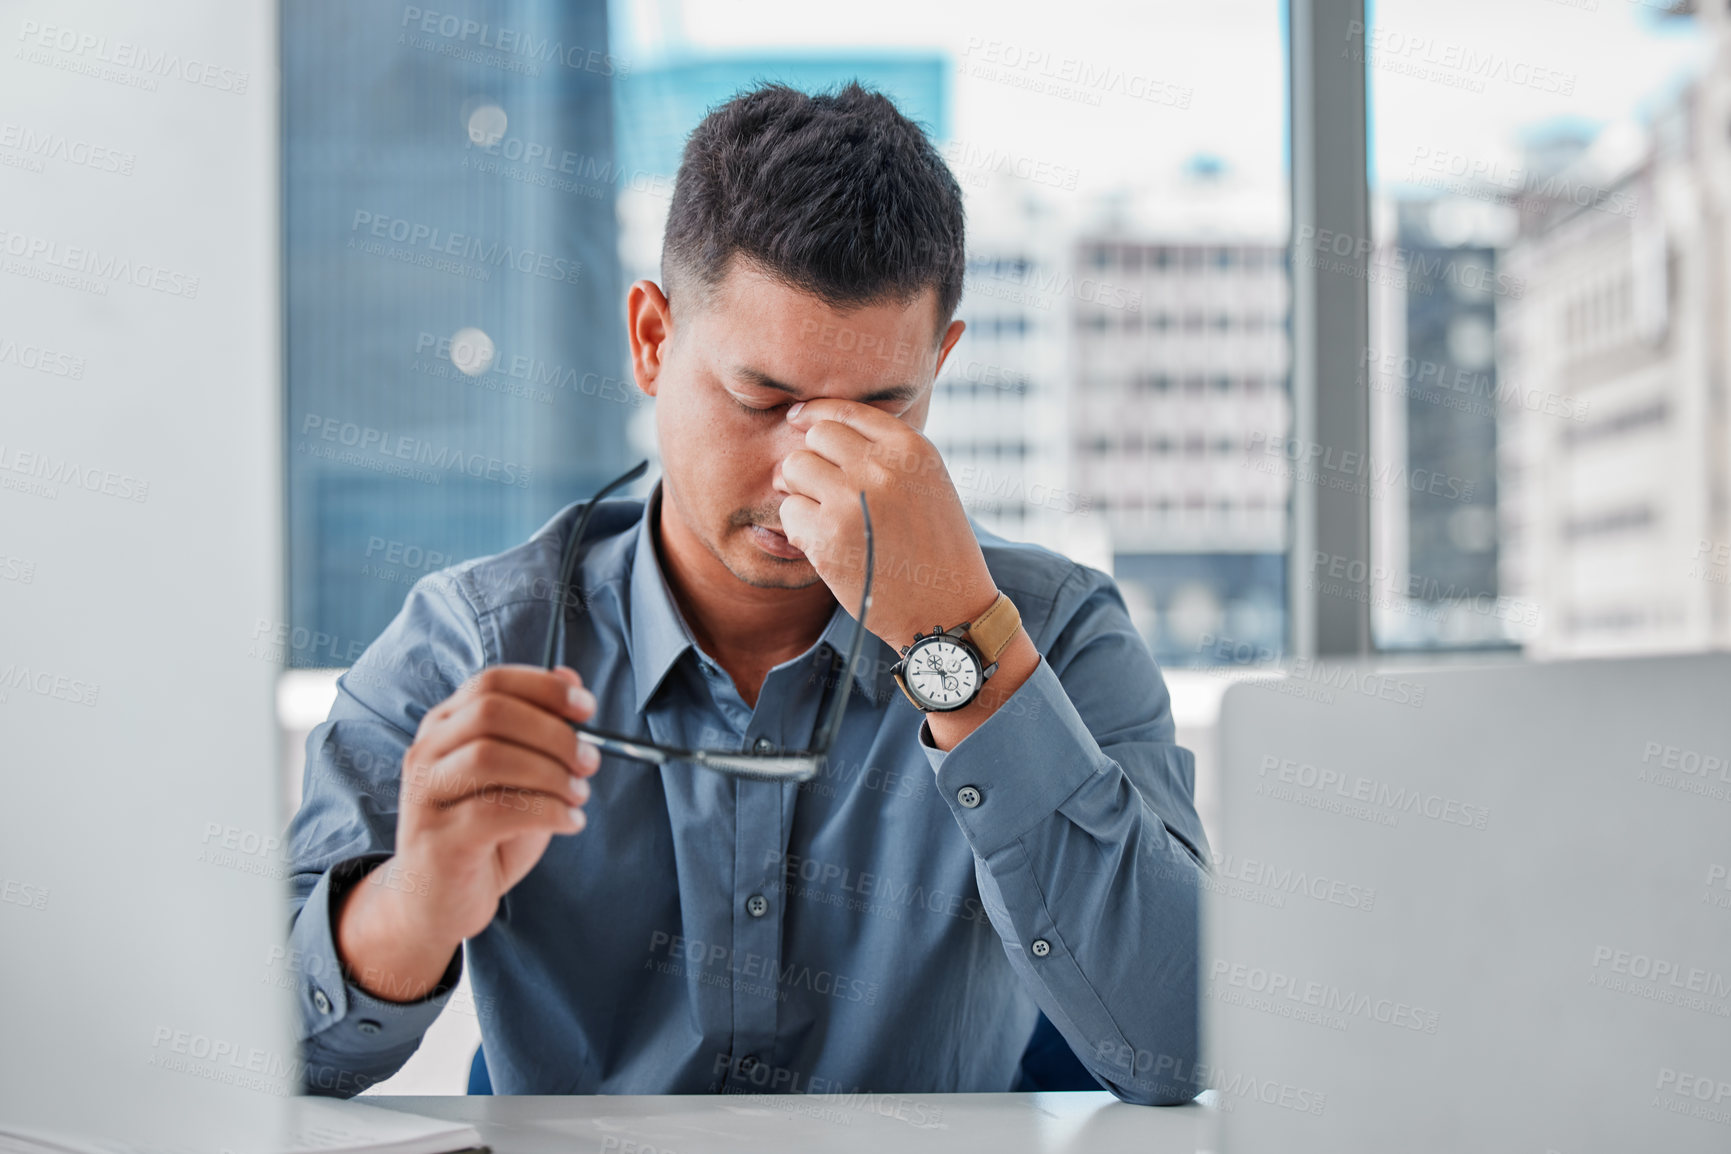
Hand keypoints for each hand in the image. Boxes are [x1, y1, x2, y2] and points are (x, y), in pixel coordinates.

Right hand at [334, 665, 599, 1001]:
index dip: (544, 688)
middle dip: (553, 732)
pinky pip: (496, 810)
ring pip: (490, 756)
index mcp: (446, 726)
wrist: (436, 904)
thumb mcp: (519, 776)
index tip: (586, 708)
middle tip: (589, 761)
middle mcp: (427, 753)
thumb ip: (540, 729)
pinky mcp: (436, 838)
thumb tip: (571, 677)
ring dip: (551, 773)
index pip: (491, 682)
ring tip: (578, 796)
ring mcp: (425, 795)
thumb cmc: (483, 836)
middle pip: (491, 712)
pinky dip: (547, 812)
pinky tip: (569, 823)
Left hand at [774, 398, 998, 649]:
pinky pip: (789, 512)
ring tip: (825, 517)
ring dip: (801, 492)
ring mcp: (851, 500)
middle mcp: (880, 467)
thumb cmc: (937, 546)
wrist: (948, 608)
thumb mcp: (928, 481)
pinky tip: (826, 544)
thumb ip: (885, 451)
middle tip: (822, 489)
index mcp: (910, 448)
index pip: (845, 410)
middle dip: (813, 460)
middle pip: (815, 437)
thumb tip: (815, 426)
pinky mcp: (828, 538)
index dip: (815, 414)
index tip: (799, 421)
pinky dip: (799, 529)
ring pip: (794, 469)